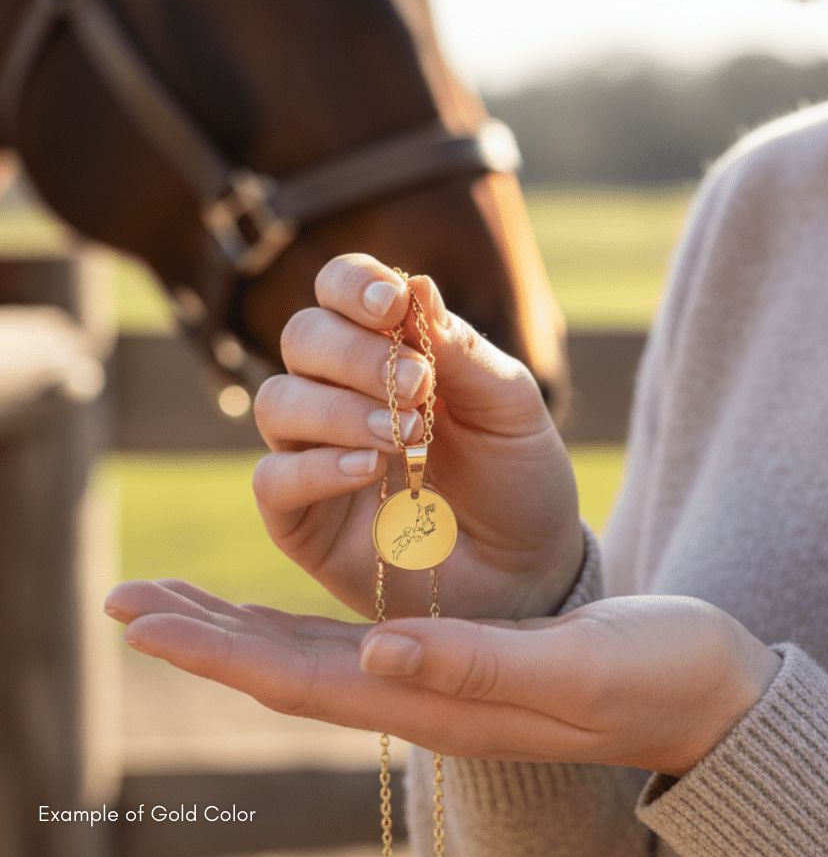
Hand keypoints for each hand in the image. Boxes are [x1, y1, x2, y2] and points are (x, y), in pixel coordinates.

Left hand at [104, 580, 780, 777]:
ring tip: (175, 601)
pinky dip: (296, 612)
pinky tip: (273, 603)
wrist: (700, 686)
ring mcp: (434, 679)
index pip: (300, 678)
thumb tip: (376, 653)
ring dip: (234, 627)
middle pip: (283, 667)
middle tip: (125, 601)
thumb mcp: (573, 665)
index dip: (215, 649)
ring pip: (308, 651)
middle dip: (201, 636)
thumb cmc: (653, 672)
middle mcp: (420, 695)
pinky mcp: (454, 652)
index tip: (142, 619)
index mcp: (439, 700)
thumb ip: (477, 665)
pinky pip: (351, 632)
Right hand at [251, 253, 582, 620]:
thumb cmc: (517, 476)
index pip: (339, 290)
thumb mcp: (508, 407)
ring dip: (337, 408)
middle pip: (303, 337)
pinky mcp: (300, 520)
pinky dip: (318, 468)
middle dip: (354, 352)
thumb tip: (417, 285)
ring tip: (404, 433)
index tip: (391, 305)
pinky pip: (274, 478)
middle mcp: (337, 392)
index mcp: (385, 349)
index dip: (353, 285)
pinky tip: (370, 470)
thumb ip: (462, 351)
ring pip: (278, 402)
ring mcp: (313, 454)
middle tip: (420, 384)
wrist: (526, 571)